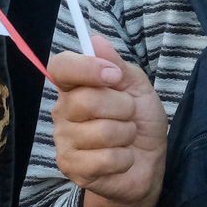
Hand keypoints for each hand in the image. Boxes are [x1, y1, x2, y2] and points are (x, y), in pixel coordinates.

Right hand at [52, 35, 167, 206]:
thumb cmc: (139, 122)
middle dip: (122, 108)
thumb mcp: (137, 88)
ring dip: (126, 134)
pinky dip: (124, 158)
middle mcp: (62, 111)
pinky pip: (104, 158)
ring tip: (126, 138)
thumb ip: (117, 64)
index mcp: (75, 86)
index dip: (87, 68)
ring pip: (100, 131)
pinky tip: (121, 159)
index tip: (115, 76)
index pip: (60, 67)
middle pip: (87, 100)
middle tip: (129, 115)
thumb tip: (94, 39)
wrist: (146, 164)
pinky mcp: (71, 168)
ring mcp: (64, 141)